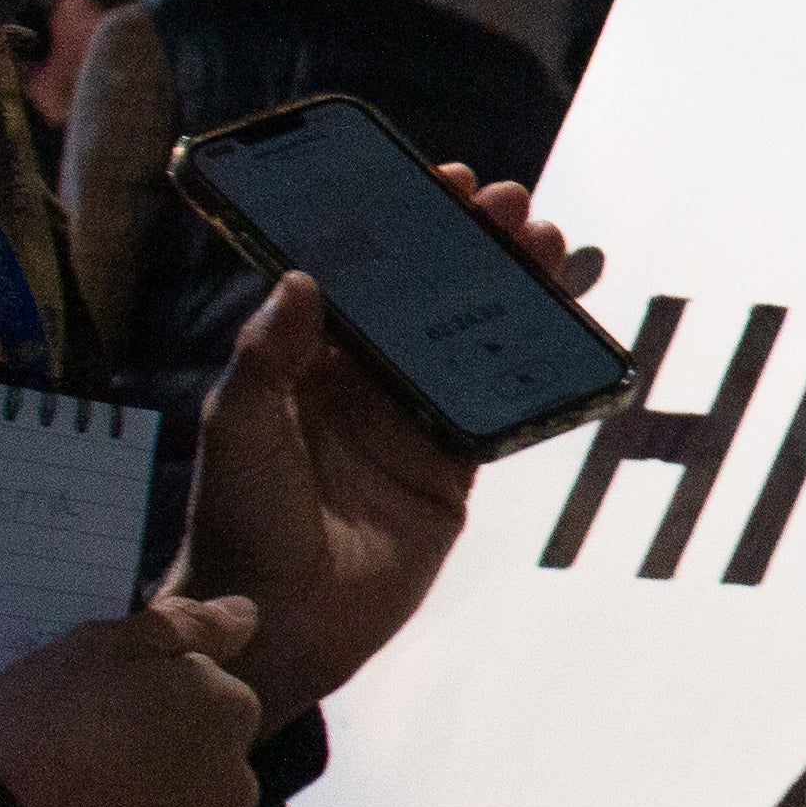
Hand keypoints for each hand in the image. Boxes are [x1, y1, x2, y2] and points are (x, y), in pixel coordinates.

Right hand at [0, 595, 264, 806]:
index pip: (205, 691)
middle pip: (199, 760)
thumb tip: (244, 614)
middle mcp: (238, 786)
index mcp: (225, 712)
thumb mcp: (90, 653)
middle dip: (152, 760)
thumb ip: (179, 626)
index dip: (146, 699)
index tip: (92, 715)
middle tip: (72, 768)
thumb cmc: (34, 749)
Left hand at [189, 168, 574, 714]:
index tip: (439, 184)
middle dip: (474, 246)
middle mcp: (368, 381)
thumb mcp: (238, 427)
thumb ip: (268, 355)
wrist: (277, 622)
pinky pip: (505, 409)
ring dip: (514, 291)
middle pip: (431, 297)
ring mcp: (415, 423)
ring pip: (476, 340)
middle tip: (511, 204)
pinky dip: (539, 370)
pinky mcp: (455, 468)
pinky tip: (567, 329)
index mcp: (310, 360)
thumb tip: (303, 277)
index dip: (402, 227)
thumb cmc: (239, 518)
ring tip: (549, 244)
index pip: (363, 275)